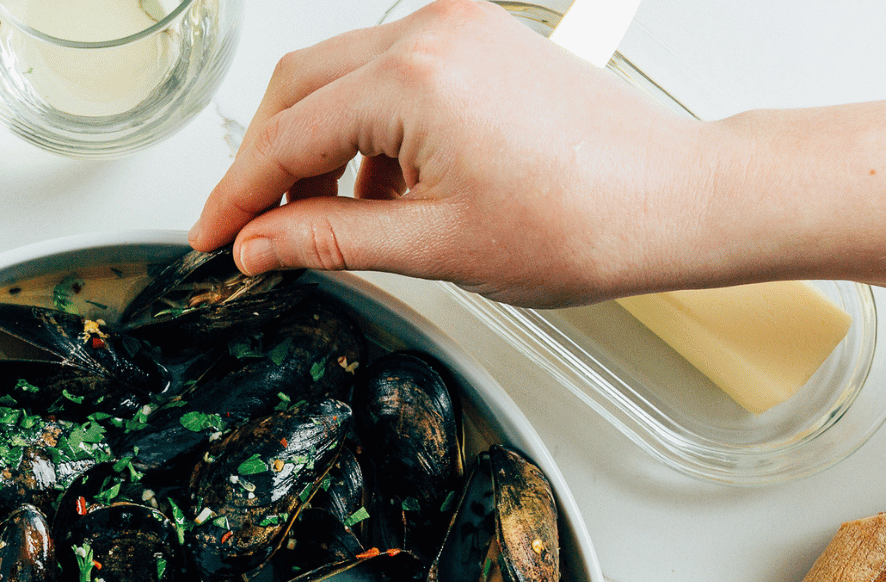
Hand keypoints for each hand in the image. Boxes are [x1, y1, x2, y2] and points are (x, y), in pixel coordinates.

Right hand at [189, 0, 723, 304]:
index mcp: (413, 79)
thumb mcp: (433, 249)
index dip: (237, 198)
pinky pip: (390, 76)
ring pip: (340, 78)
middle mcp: (430, 33)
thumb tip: (260, 246)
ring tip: (324, 222)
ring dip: (316, 148)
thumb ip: (329, 241)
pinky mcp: (479, 40)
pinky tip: (378, 194)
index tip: (212, 239)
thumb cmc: (585, 220)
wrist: (673, 201)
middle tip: (249, 231)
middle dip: (264, 164)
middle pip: (299, 89)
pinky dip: (366, 133)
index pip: (286, 138)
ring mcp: (457, 28)